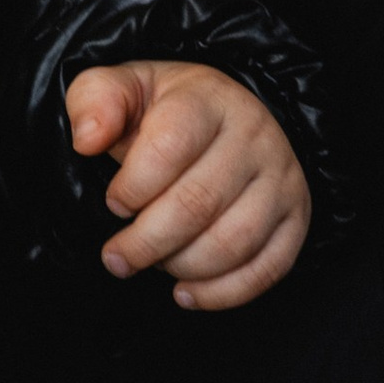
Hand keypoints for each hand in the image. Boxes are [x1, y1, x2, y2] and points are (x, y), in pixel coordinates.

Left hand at [67, 59, 311, 309]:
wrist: (228, 117)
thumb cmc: (168, 112)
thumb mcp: (126, 89)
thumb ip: (95, 101)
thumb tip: (87, 141)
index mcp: (210, 100)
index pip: (170, 146)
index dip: (133, 185)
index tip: (115, 202)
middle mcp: (255, 137)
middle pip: (198, 203)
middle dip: (146, 242)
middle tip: (117, 257)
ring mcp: (282, 179)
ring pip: (233, 242)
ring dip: (181, 266)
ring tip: (152, 265)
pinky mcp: (296, 218)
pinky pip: (268, 269)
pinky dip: (221, 293)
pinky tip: (185, 293)